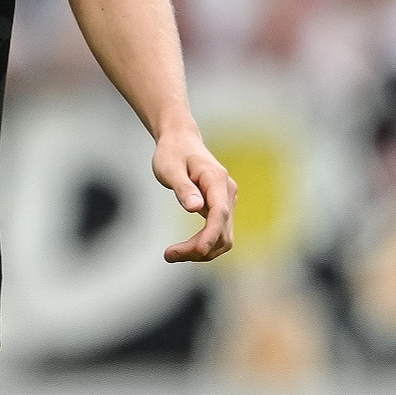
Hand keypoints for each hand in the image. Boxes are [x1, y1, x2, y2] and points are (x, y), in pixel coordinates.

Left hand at [153, 129, 235, 261]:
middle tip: (168, 255)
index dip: (210, 236)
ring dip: (202, 251)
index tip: (196, 251)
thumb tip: (195, 208)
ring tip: (172, 254)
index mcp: (216, 180)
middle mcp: (227, 191)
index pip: (220, 214)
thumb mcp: (170, 168)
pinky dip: (203, 244)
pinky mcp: (221, 207)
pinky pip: (218, 232)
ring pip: (222, 237)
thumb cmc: (172, 153)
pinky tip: (184, 249)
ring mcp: (227, 200)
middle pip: (222, 231)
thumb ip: (183, 188)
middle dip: (200, 249)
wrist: (181, 140)